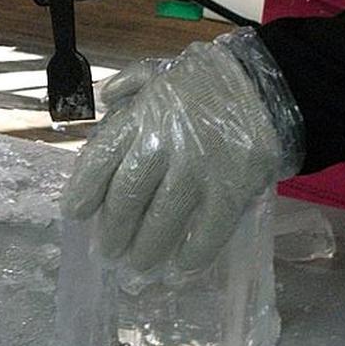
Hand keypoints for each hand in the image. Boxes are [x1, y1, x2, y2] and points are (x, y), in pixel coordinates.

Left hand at [61, 39, 285, 271]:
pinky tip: (179, 273)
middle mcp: (163, 146)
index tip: (74, 214)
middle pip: (127, 199)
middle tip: (106, 253)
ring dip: (146, 252)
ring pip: (162, 222)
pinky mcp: (231, 190)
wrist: (270, 86)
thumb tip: (106, 100)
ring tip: (136, 271)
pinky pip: (207, 233)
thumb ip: (132, 85)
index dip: (84, 191)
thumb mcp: (165, 72)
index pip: (100, 160)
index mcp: (142, 117)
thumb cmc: (212, 82)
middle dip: (113, 232)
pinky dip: (191, 258)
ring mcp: (198, 171)